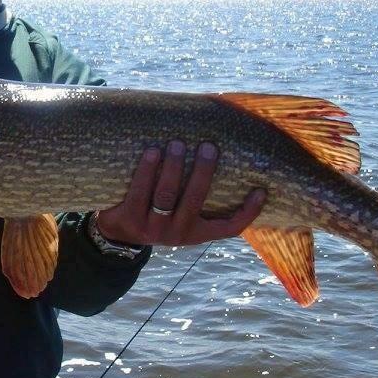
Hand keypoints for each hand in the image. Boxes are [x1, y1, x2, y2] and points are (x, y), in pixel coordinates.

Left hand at [97, 140, 265, 245]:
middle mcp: (177, 234)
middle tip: (208, 146)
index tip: (260, 190)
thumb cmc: (156, 211)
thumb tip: (217, 150)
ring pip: (166, 196)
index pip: (229, 228)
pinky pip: (139, 193)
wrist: (117, 233)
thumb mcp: (179, 212)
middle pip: (194, 202)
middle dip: (203, 172)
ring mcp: (152, 228)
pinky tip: (151, 151)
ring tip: (176, 143)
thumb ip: (196, 194)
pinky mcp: (128, 219)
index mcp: (196, 233)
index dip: (248, 213)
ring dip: (173, 167)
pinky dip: (146, 170)